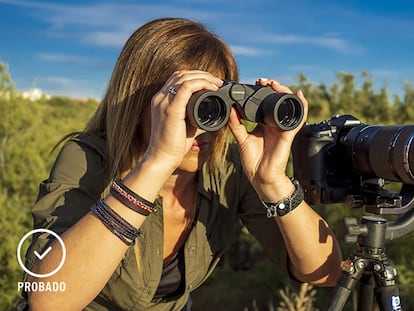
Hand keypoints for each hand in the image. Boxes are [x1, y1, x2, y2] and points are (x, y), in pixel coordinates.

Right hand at [143, 70, 222, 170]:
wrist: (162, 158)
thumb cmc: (173, 146)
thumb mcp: (185, 126)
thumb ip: (194, 117)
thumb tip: (209, 114)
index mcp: (161, 100)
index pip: (177, 79)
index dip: (195, 77)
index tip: (211, 83)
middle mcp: (160, 98)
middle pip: (181, 74)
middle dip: (201, 74)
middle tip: (217, 81)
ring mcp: (164, 101)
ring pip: (184, 77)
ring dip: (204, 77)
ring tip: (217, 83)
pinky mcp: (171, 108)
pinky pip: (187, 87)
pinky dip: (201, 84)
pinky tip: (212, 88)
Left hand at [227, 78, 307, 200]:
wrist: (261, 178)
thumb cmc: (253, 161)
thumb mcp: (241, 139)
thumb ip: (236, 124)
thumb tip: (230, 108)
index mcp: (264, 124)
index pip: (266, 102)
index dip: (263, 91)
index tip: (256, 83)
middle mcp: (274, 124)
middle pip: (278, 100)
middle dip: (273, 88)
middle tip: (264, 81)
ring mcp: (283, 128)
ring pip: (288, 105)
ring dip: (284, 92)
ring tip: (275, 85)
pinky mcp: (288, 134)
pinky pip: (299, 117)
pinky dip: (300, 106)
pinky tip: (298, 95)